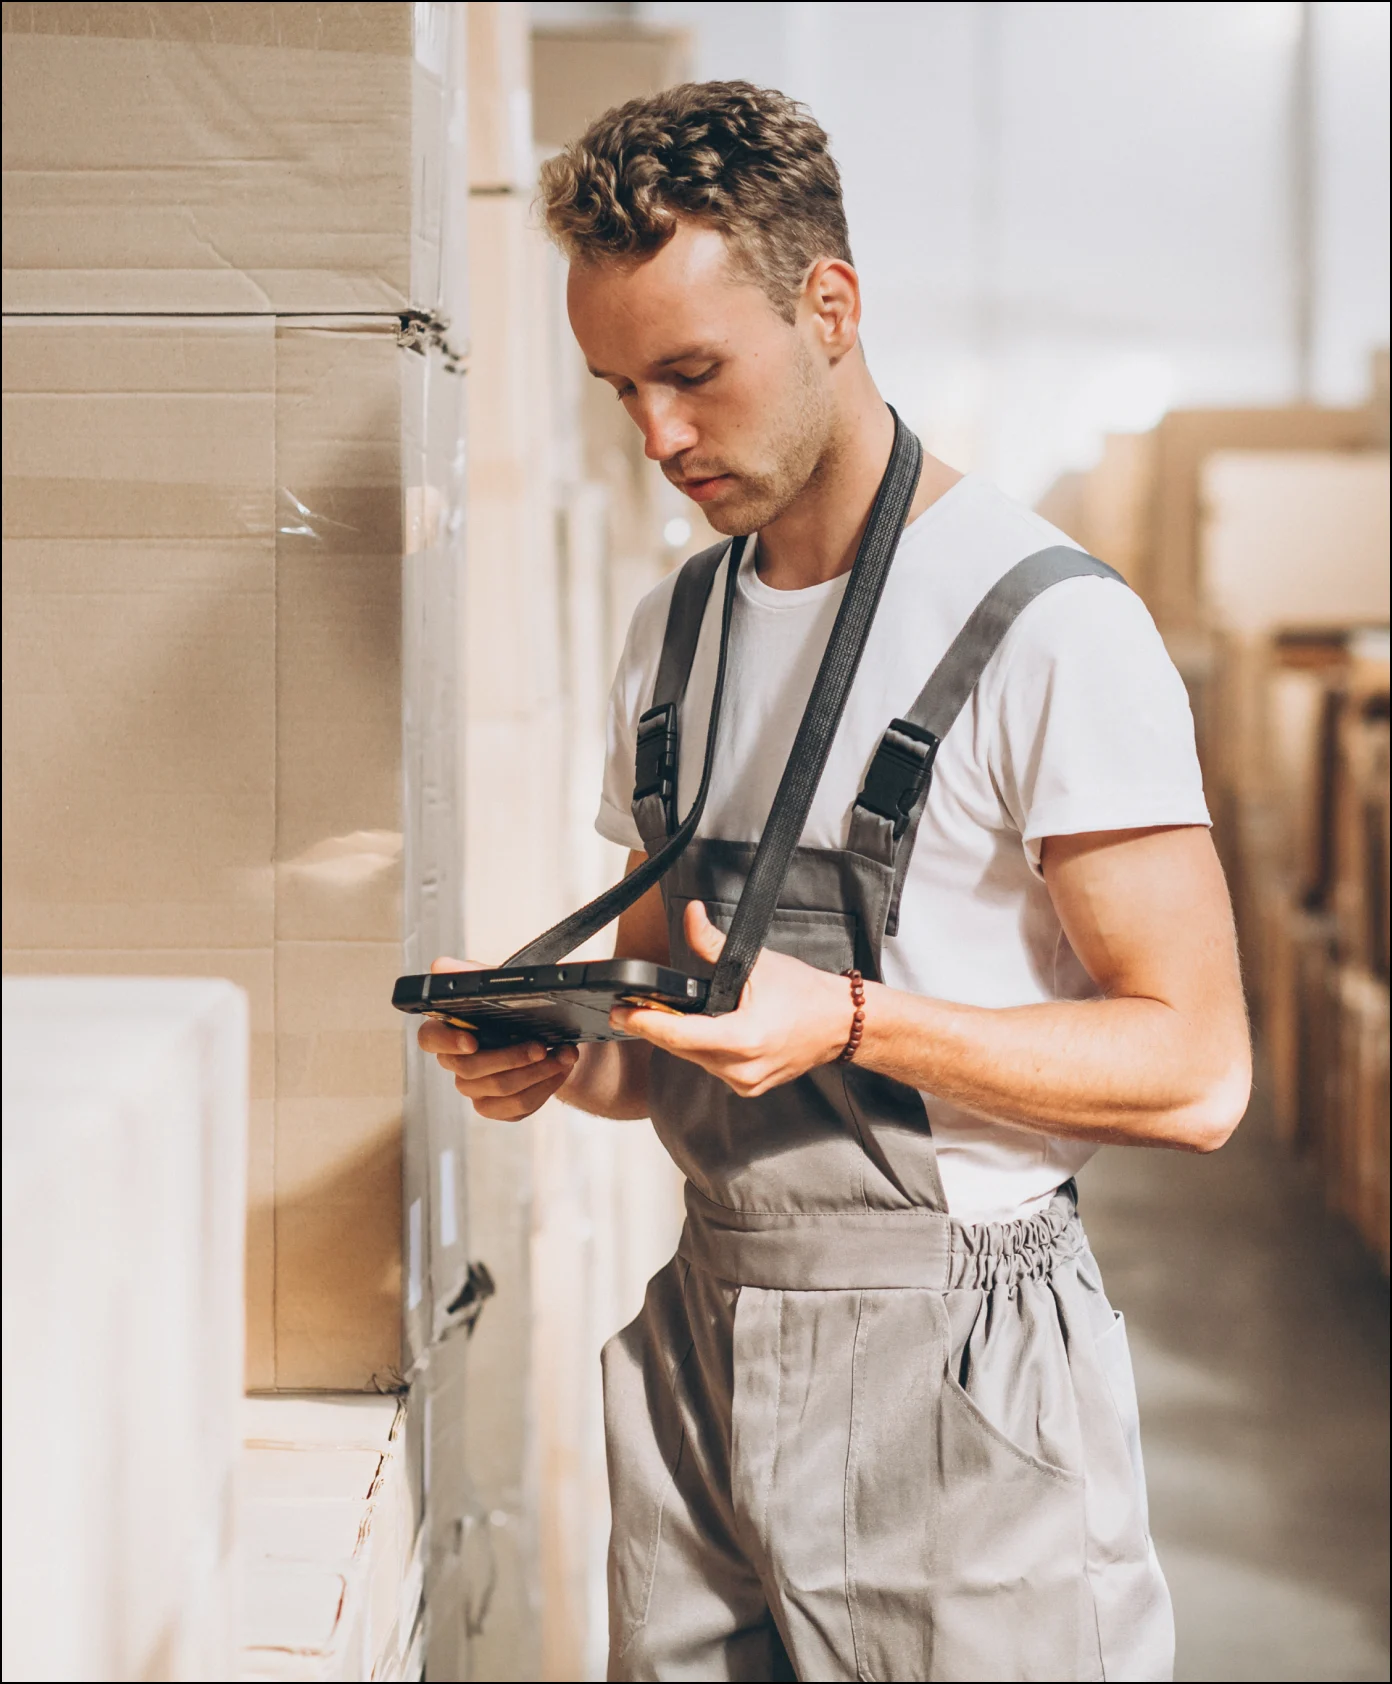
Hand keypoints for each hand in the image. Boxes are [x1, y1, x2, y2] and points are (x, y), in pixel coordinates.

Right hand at [417, 957, 578, 1119]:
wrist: (557, 1035)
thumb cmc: (520, 1008)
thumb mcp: (503, 984)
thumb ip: (472, 974)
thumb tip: (440, 967)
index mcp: (450, 1029)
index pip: (429, 1038)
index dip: (446, 1042)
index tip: (472, 1041)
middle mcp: (457, 1062)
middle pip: (470, 1069)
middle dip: (511, 1057)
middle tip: (542, 1046)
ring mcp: (475, 1088)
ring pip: (499, 1089)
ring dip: (537, 1072)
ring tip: (564, 1055)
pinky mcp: (497, 1107)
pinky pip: (516, 1108)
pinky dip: (545, 1088)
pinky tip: (559, 1070)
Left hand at [609, 902, 851, 1096]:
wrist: (840, 1023)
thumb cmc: (806, 994)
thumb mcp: (757, 963)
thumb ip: (713, 944)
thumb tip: (691, 915)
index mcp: (743, 1039)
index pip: (678, 1035)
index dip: (643, 1023)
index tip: (619, 1012)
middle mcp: (742, 1068)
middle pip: (680, 1048)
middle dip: (655, 1027)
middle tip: (629, 1009)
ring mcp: (745, 1083)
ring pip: (693, 1060)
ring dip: (679, 1038)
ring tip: (666, 1016)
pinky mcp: (748, 1087)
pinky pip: (711, 1067)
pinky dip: (701, 1049)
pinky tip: (701, 1031)